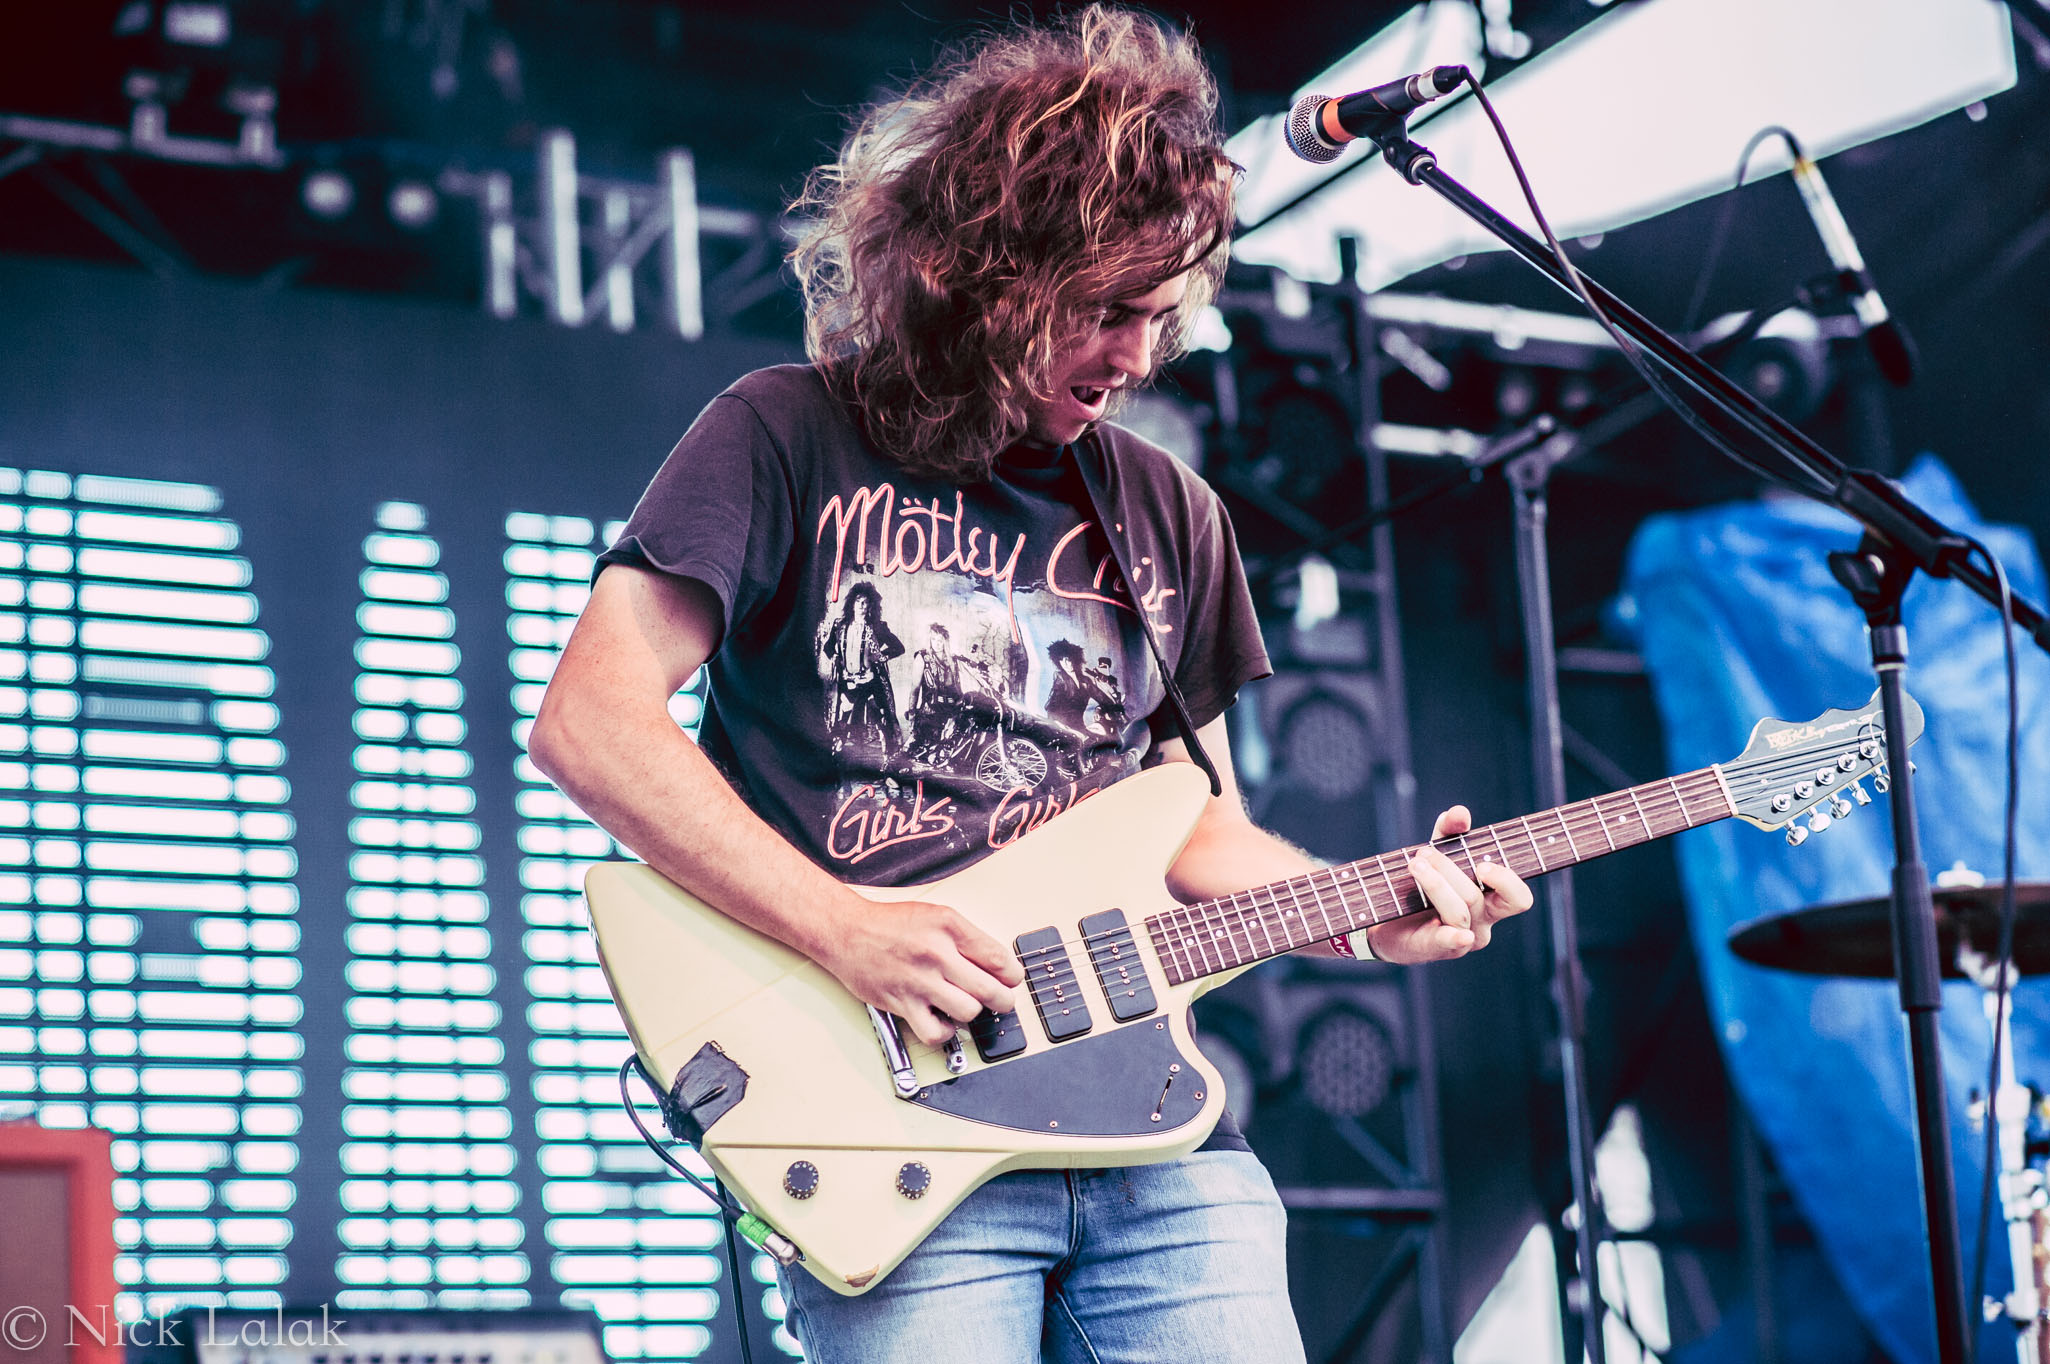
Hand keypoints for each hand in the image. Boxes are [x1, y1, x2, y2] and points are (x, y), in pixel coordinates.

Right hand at [814, 894, 1024, 1045]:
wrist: (847, 932)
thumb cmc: (891, 924)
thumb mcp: (936, 915)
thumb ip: (967, 938)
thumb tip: (998, 965)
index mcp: (949, 927)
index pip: (999, 958)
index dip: (1013, 975)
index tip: (1011, 980)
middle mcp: (936, 953)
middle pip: (990, 989)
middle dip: (1004, 1000)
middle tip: (1001, 1001)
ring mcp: (919, 981)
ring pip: (968, 1012)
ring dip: (972, 1012)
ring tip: (965, 1006)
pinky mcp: (902, 1003)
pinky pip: (935, 1032)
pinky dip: (944, 1032)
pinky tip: (942, 1019)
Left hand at [1363, 805, 1534, 964]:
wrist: (1385, 918)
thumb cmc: (1423, 883)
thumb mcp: (1437, 851)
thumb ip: (1449, 831)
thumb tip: (1460, 813)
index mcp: (1491, 902)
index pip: (1518, 898)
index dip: (1507, 881)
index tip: (1482, 865)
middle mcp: (1482, 922)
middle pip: (1479, 897)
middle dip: (1450, 869)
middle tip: (1424, 853)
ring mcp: (1461, 938)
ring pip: (1459, 911)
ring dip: (1435, 884)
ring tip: (1414, 865)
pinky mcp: (1435, 947)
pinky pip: (1449, 942)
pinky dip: (1454, 937)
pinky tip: (1459, 934)